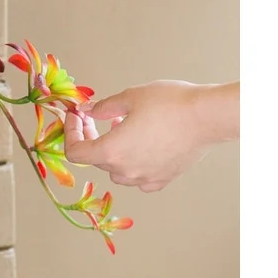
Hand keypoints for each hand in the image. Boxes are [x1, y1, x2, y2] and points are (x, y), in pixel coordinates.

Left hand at [64, 81, 238, 191]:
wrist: (207, 116)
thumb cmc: (170, 104)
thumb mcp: (129, 97)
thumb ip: (102, 107)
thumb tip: (87, 111)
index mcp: (112, 151)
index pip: (75, 152)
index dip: (70, 133)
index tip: (76, 117)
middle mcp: (126, 171)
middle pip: (96, 159)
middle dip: (91, 136)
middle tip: (95, 115)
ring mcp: (144, 178)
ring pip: (116, 170)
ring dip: (112, 150)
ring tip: (122, 126)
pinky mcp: (162, 179)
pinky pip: (138, 177)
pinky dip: (133, 162)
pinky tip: (140, 145)